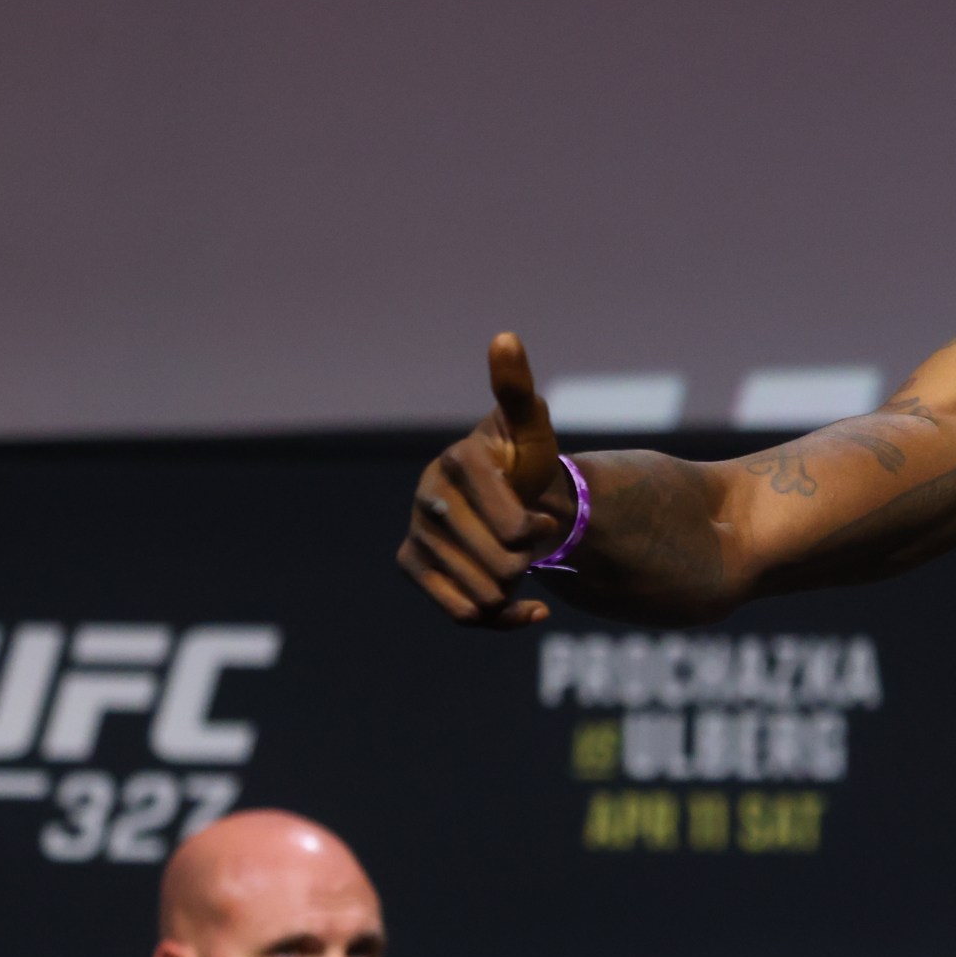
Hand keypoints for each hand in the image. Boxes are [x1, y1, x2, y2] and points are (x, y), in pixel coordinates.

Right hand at [394, 333, 571, 627]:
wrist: (508, 497)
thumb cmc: (524, 461)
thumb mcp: (531, 428)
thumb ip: (518, 389)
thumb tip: (505, 337)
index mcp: (459, 461)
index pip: (511, 525)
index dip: (535, 532)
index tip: (543, 522)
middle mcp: (428, 496)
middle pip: (497, 564)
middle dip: (525, 560)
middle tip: (527, 541)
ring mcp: (418, 532)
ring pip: (480, 594)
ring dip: (513, 587)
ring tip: (518, 563)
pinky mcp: (412, 564)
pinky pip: (462, 614)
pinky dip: (504, 619)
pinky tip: (533, 611)